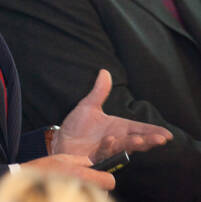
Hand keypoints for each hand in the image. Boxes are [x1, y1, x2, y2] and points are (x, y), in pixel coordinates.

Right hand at [22, 153, 114, 190]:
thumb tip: (94, 163)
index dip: (106, 177)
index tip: (101, 175)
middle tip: (82, 181)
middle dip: (96, 186)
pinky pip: (83, 199)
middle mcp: (82, 188)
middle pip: (103, 192)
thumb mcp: (62, 158)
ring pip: (93, 197)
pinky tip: (68, 193)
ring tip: (73, 187)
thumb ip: (81, 160)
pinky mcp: (70, 199)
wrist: (25, 183)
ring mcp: (77, 198)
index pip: (109, 181)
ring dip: (88, 192)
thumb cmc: (43, 170)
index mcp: (81, 175)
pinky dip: (80, 196)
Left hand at [52, 69, 172, 162]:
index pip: (139, 130)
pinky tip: (111, 139)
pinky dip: (108, 147)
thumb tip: (104, 71)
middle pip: (136, 141)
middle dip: (148, 141)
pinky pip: (103, 153)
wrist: (61, 141)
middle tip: (160, 139)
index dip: (153, 132)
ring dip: (131, 145)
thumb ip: (99, 92)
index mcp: (118, 128)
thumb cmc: (78, 126)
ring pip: (122, 148)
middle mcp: (115, 140)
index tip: (167, 135)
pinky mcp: (95, 158)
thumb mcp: (89, 106)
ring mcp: (106, 151)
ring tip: (138, 140)